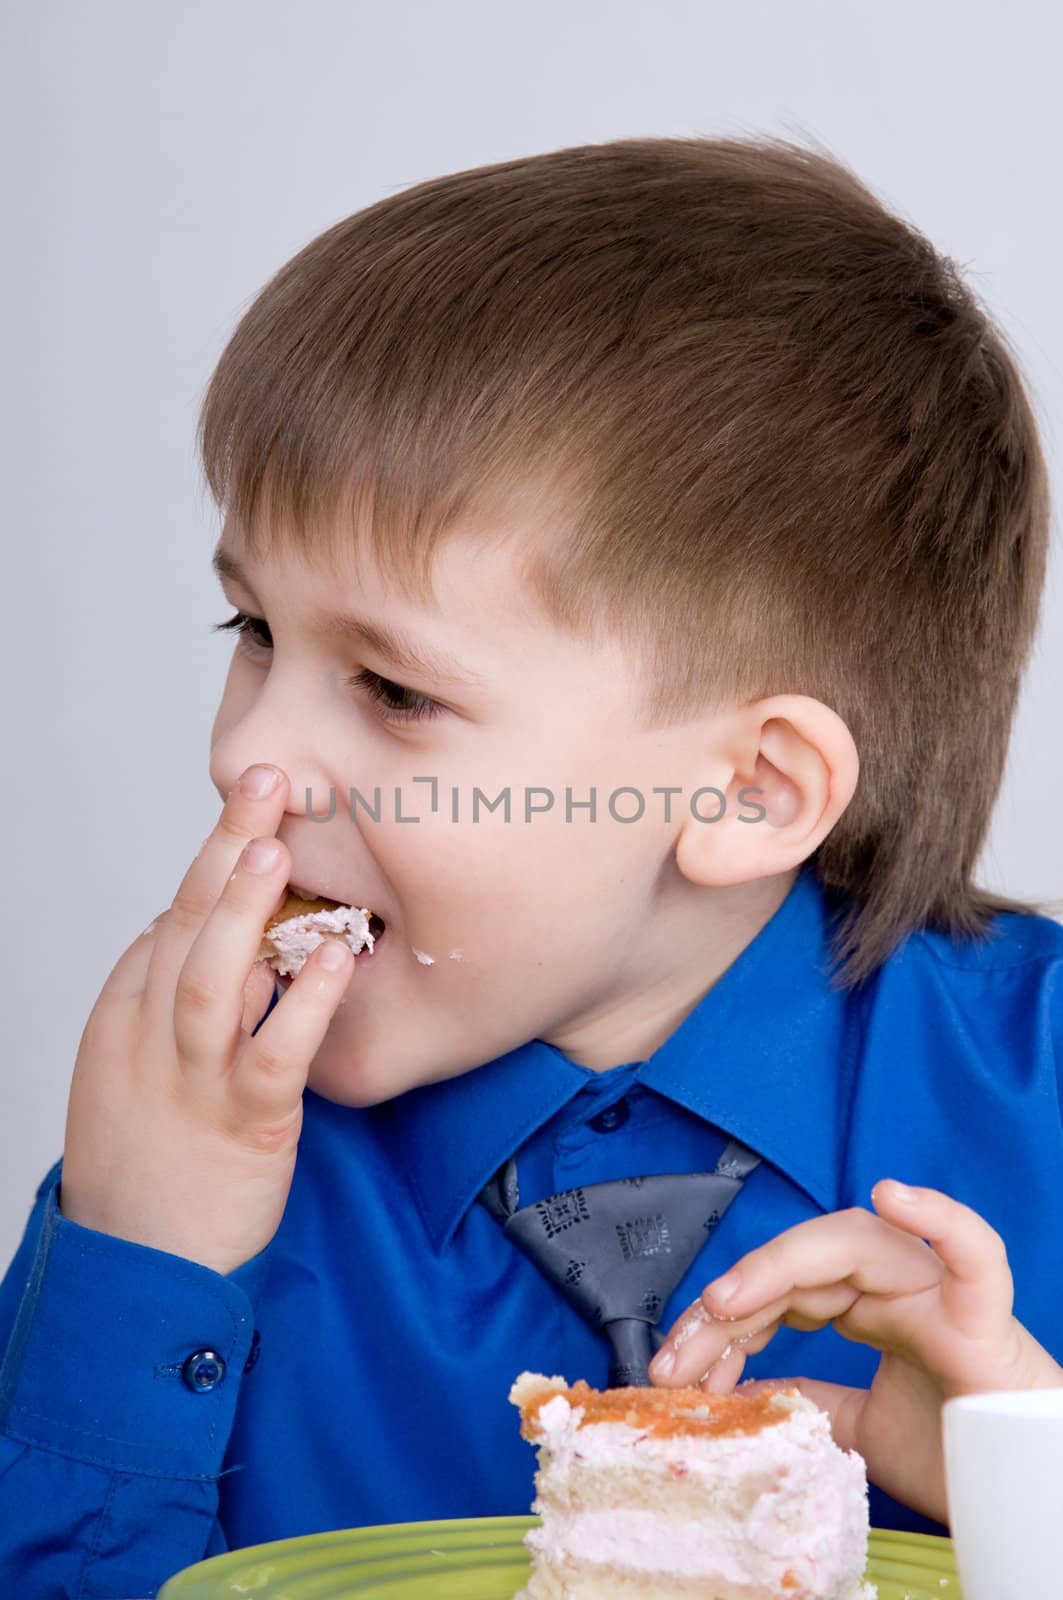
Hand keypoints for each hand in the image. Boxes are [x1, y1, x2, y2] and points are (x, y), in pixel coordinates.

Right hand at [59, 764, 355, 1276]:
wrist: (136, 1263)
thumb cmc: (150, 1156)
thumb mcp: (140, 1062)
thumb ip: (178, 998)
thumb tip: (223, 934)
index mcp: (127, 1011)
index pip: (173, 916)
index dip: (215, 855)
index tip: (255, 801)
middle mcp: (150, 1034)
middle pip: (186, 924)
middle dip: (224, 848)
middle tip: (263, 778)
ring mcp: (192, 1079)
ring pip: (212, 978)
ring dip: (243, 907)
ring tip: (277, 843)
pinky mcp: (242, 1125)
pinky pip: (273, 1056)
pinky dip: (306, 1005)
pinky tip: (341, 960)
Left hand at [647, 1182, 1062, 1523]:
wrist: (1026, 1496)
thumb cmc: (956, 1457)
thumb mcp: (855, 1432)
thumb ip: (805, 1400)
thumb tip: (735, 1389)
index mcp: (869, 1307)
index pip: (780, 1292)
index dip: (723, 1321)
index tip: (673, 1362)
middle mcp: (897, 1286)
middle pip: (799, 1266)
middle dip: (730, 1304)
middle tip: (676, 1355)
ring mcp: (939, 1291)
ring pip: (855, 1242)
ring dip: (780, 1266)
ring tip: (727, 1299)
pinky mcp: (986, 1312)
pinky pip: (973, 1250)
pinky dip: (939, 1217)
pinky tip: (893, 1197)